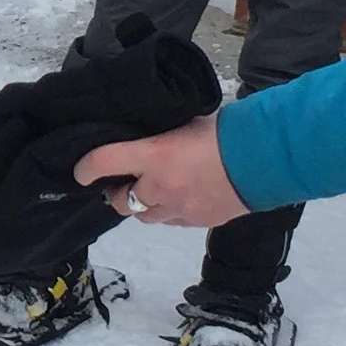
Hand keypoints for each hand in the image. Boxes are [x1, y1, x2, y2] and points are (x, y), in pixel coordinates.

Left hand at [77, 114, 246, 231]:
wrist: (265, 158)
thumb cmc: (226, 132)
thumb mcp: (185, 124)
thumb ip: (161, 137)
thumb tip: (148, 141)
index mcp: (154, 155)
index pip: (104, 162)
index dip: (86, 168)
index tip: (80, 172)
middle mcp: (160, 186)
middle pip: (119, 200)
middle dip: (117, 191)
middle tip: (125, 180)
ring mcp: (178, 208)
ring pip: (144, 216)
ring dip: (143, 204)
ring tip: (154, 190)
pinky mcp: (197, 221)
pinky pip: (172, 221)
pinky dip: (170, 212)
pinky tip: (182, 198)